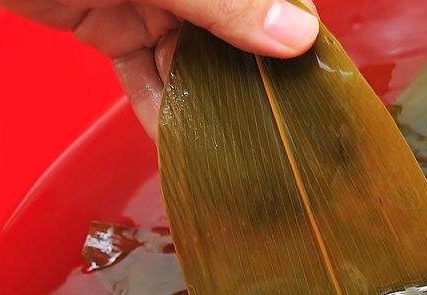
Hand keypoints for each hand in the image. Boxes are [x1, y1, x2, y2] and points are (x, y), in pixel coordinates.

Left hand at [0, 0, 319, 137]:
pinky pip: (145, 71)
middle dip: (250, 82)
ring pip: (191, 59)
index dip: (294, 35)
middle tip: (275, 133)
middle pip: (234, 34)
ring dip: (204, 102)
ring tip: (231, 148)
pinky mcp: (113, 23)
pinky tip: (179, 139)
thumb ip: (225, 2)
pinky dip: (157, 105)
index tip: (313, 84)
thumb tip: (296, 36)